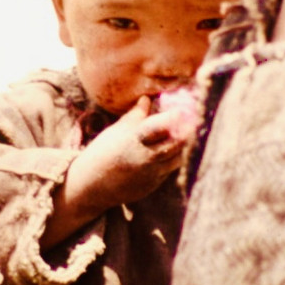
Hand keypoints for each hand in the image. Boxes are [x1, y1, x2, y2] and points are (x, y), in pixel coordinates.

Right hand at [41, 97, 184, 249]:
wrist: (91, 186)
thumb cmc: (102, 152)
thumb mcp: (116, 130)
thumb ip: (136, 115)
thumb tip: (147, 98)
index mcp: (136, 138)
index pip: (164, 124)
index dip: (178, 115)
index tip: (184, 108)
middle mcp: (147, 156)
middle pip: (179, 141)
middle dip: (188, 130)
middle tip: (193, 120)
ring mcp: (152, 173)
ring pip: (179, 157)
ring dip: (183, 146)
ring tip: (182, 136)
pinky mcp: (154, 185)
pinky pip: (170, 170)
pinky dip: (172, 160)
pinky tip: (169, 153)